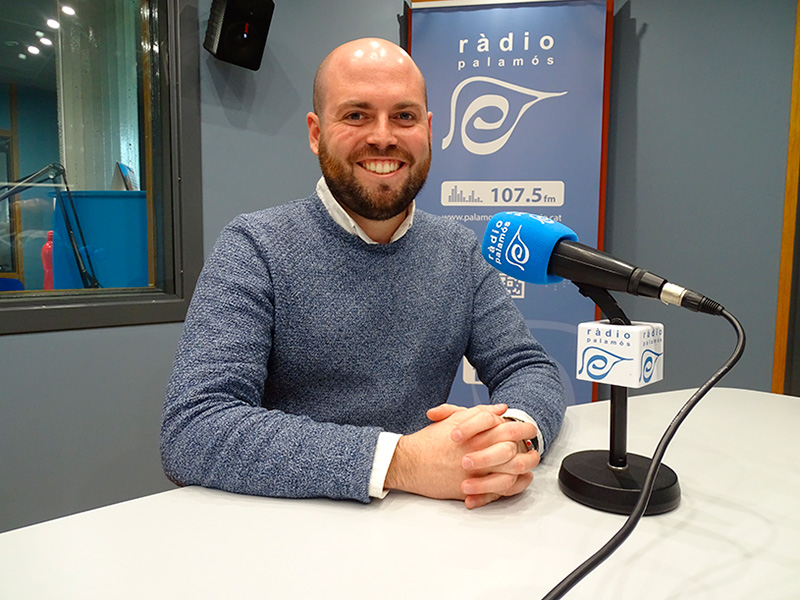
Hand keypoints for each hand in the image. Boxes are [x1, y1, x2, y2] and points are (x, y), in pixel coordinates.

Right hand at [385, 404, 539, 508]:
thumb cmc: (429, 442)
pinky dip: (512, 485)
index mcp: (476, 434)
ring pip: (512, 471)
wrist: (409, 463)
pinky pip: (500, 489)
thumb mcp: (454, 420)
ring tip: (528, 462)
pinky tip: (517, 480)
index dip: (522, 427)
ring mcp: (477, 472)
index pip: (508, 428)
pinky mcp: (473, 488)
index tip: (528, 428)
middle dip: (527, 446)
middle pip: (514, 449)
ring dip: (523, 466)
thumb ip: (480, 413)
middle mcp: (479, 452)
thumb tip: (501, 409)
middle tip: (532, 445)